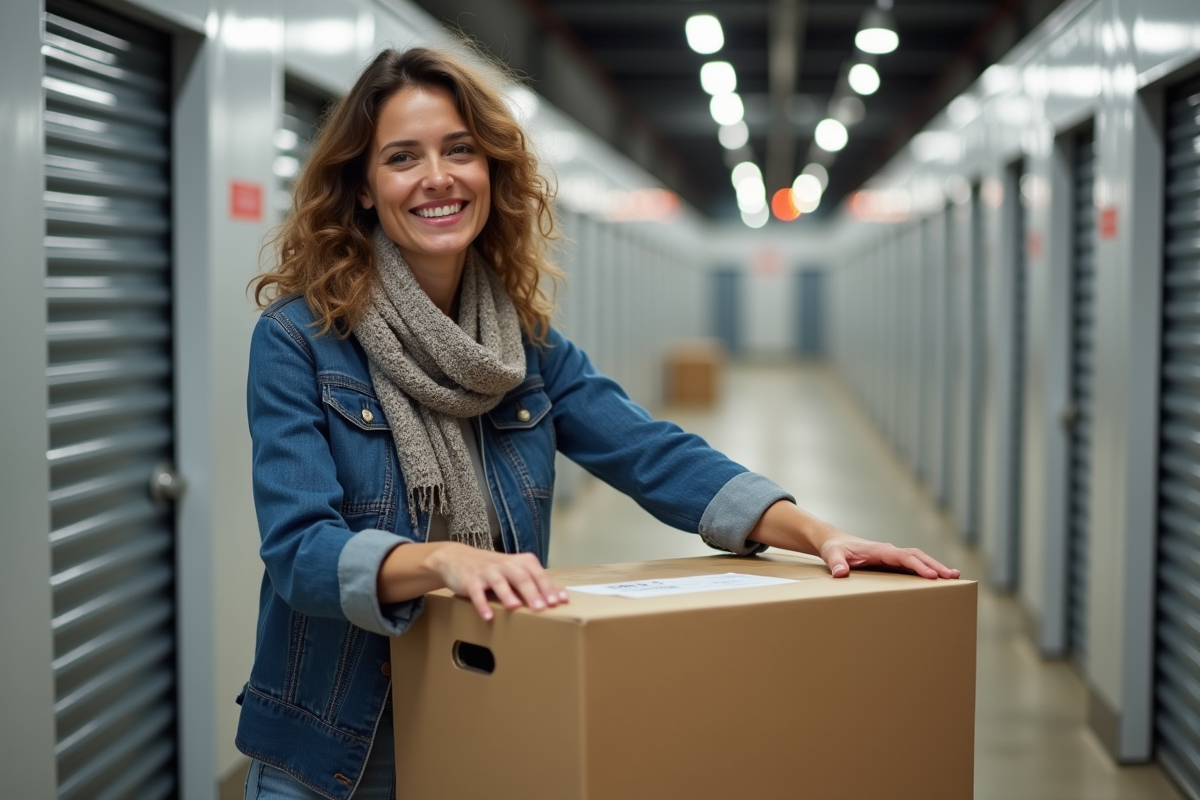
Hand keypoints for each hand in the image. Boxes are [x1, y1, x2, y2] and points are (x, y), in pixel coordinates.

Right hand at [427, 543, 568, 620]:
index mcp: (520, 562)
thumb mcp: (515, 572)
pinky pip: (477, 592)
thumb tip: (561, 597)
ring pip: (500, 582)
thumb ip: (536, 583)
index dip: (549, 587)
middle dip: (532, 592)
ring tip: (515, 608)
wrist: (458, 558)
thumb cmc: (494, 569)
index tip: (560, 601)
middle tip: (542, 607)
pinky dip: (482, 604)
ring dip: (508, 594)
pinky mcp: (470, 580)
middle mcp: (505, 565)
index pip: (538, 574)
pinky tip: (488, 616)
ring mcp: (487, 572)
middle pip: (521, 577)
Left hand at [818, 530, 959, 579]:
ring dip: (935, 566)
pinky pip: (913, 564)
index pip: (902, 556)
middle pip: (916, 555)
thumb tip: (841, 573)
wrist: (834, 542)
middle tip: (952, 576)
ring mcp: (892, 556)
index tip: (931, 575)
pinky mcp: (892, 562)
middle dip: (934, 565)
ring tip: (954, 577)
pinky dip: (926, 569)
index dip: (917, 565)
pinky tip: (939, 578)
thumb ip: (836, 563)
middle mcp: (889, 551)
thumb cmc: (834, 549)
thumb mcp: (832, 555)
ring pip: (918, 558)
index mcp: (879, 550)